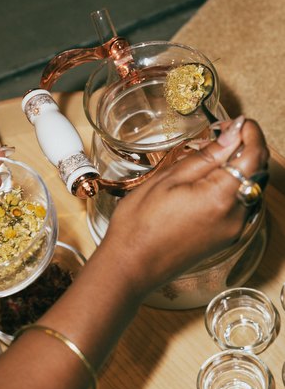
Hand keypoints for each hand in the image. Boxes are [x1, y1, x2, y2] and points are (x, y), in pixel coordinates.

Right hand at [103, 118, 268, 298]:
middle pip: (258, 172)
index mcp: (220, 197)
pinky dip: (234, 187)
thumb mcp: (167, 180)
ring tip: (212, 158)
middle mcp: (235, 216)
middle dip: (246, 147)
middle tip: (221, 135)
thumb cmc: (139, 225)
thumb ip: (205, 157)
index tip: (236, 122)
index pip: (255, 156)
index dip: (250, 133)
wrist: (131, 266)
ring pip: (251, 188)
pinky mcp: (226, 239)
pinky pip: (242, 205)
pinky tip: (211, 181)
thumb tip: (232, 134)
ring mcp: (232, 231)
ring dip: (240, 168)